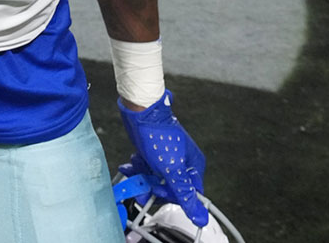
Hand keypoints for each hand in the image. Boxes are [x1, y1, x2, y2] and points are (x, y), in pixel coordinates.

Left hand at [118, 91, 208, 226]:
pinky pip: (146, 168)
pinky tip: (129, 167)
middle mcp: (182, 161)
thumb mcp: (172, 170)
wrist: (141, 111)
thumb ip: (184, 193)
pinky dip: (137, 169)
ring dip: (142, 178)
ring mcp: (167, 157)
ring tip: (133, 173)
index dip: (171, 196)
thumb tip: (200, 216)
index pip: (188, 193)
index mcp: (193, 165)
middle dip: (152, 187)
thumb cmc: (158, 134)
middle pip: (169, 186)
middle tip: (141, 186)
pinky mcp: (154, 152)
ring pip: (155, 178)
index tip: (157, 192)